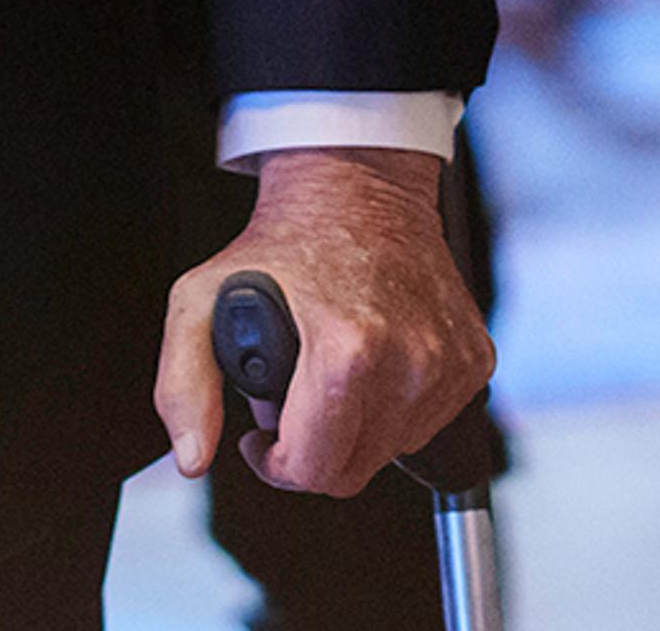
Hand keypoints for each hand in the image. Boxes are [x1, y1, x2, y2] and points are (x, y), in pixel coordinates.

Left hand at [154, 146, 491, 496]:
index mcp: (348, 350)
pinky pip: (427, 424)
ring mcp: (449, 362)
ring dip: (354, 430)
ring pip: (391, 451)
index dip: (276, 464)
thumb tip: (192, 459)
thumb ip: (184, 384)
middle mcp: (411, 360)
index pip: (316, 467)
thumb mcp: (201, 297)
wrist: (355, 187)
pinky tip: (371, 364)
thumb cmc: (281, 242)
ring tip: (328, 373)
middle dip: (312, 449)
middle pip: (354, 471)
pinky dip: (394, 410)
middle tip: (290, 400)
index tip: (260, 438)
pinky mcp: (474, 360)